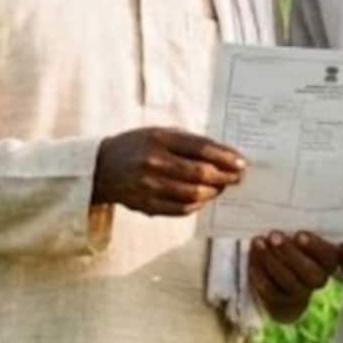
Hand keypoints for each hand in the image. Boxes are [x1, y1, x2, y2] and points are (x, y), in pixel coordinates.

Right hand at [93, 127, 244, 216]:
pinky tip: (203, 198)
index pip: (201, 149)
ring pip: (193, 194)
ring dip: (213, 192)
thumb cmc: (136, 146)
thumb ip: (189, 142)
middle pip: (200, 174)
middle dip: (225, 177)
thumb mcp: (159, 133)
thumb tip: (224, 154)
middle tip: (237, 178)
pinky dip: (197, 205)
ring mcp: (149, 186)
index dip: (225, 157)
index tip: (241, 163)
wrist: (101, 167)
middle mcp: (154, 162)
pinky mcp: (146, 204)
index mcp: (159, 139)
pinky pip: (180, 209)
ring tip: (220, 187)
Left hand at [248, 231, 341, 322]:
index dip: (314, 246)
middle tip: (274, 236)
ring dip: (270, 259)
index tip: (298, 234)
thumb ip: (301, 234)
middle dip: (289, 252)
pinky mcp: (280, 298)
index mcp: (329, 262)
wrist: (288, 281)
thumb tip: (287, 219)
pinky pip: (269, 286)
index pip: (328, 256)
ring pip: (286, 279)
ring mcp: (299, 291)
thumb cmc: (298, 248)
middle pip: (307, 271)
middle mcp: (318, 279)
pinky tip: (254, 254)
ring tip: (259, 242)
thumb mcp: (305, 239)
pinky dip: (259, 270)